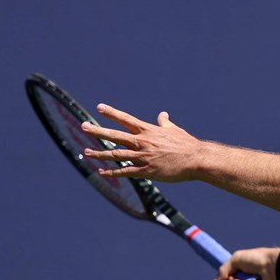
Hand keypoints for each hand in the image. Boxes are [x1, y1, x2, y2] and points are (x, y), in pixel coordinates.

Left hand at [80, 103, 201, 181]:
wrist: (195, 159)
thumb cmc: (187, 144)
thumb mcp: (175, 130)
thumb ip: (165, 122)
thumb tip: (162, 114)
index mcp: (148, 131)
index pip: (126, 119)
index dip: (112, 113)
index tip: (99, 107)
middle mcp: (142, 142)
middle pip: (115, 135)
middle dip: (97, 131)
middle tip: (84, 126)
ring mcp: (143, 157)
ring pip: (116, 155)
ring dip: (99, 153)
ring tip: (86, 152)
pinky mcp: (146, 171)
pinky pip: (125, 172)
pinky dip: (112, 172)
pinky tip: (102, 172)